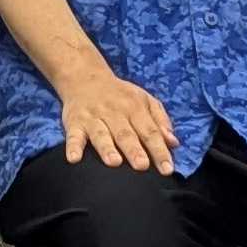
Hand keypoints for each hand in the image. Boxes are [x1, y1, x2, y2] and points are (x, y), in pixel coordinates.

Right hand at [56, 68, 176, 172]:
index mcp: (135, 108)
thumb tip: (174, 143)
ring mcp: (93, 118)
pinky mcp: (74, 123)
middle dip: (134, 150)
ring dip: (107, 148)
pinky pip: (73, 136)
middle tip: (142, 166)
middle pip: (126, 134)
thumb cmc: (120, 95)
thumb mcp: (144, 100)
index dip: (159, 150)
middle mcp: (114, 113)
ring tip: (114, 162)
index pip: (150, 131)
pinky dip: (73, 147)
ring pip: (101, 134)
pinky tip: (74, 158)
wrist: (85, 77)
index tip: (167, 169)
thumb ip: (160, 120)